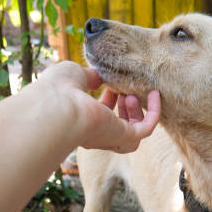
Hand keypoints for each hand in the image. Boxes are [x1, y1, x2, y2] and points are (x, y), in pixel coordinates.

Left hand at [40, 61, 160, 151]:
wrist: (56, 107)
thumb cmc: (58, 90)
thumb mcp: (74, 75)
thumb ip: (89, 76)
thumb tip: (99, 75)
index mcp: (81, 121)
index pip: (100, 114)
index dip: (108, 98)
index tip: (108, 82)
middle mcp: (96, 133)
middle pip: (118, 126)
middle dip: (124, 106)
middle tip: (123, 90)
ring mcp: (110, 137)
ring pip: (133, 133)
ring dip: (137, 113)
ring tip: (131, 94)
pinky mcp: (123, 137)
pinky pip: (146, 130)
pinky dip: (154, 113)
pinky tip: (155, 94)